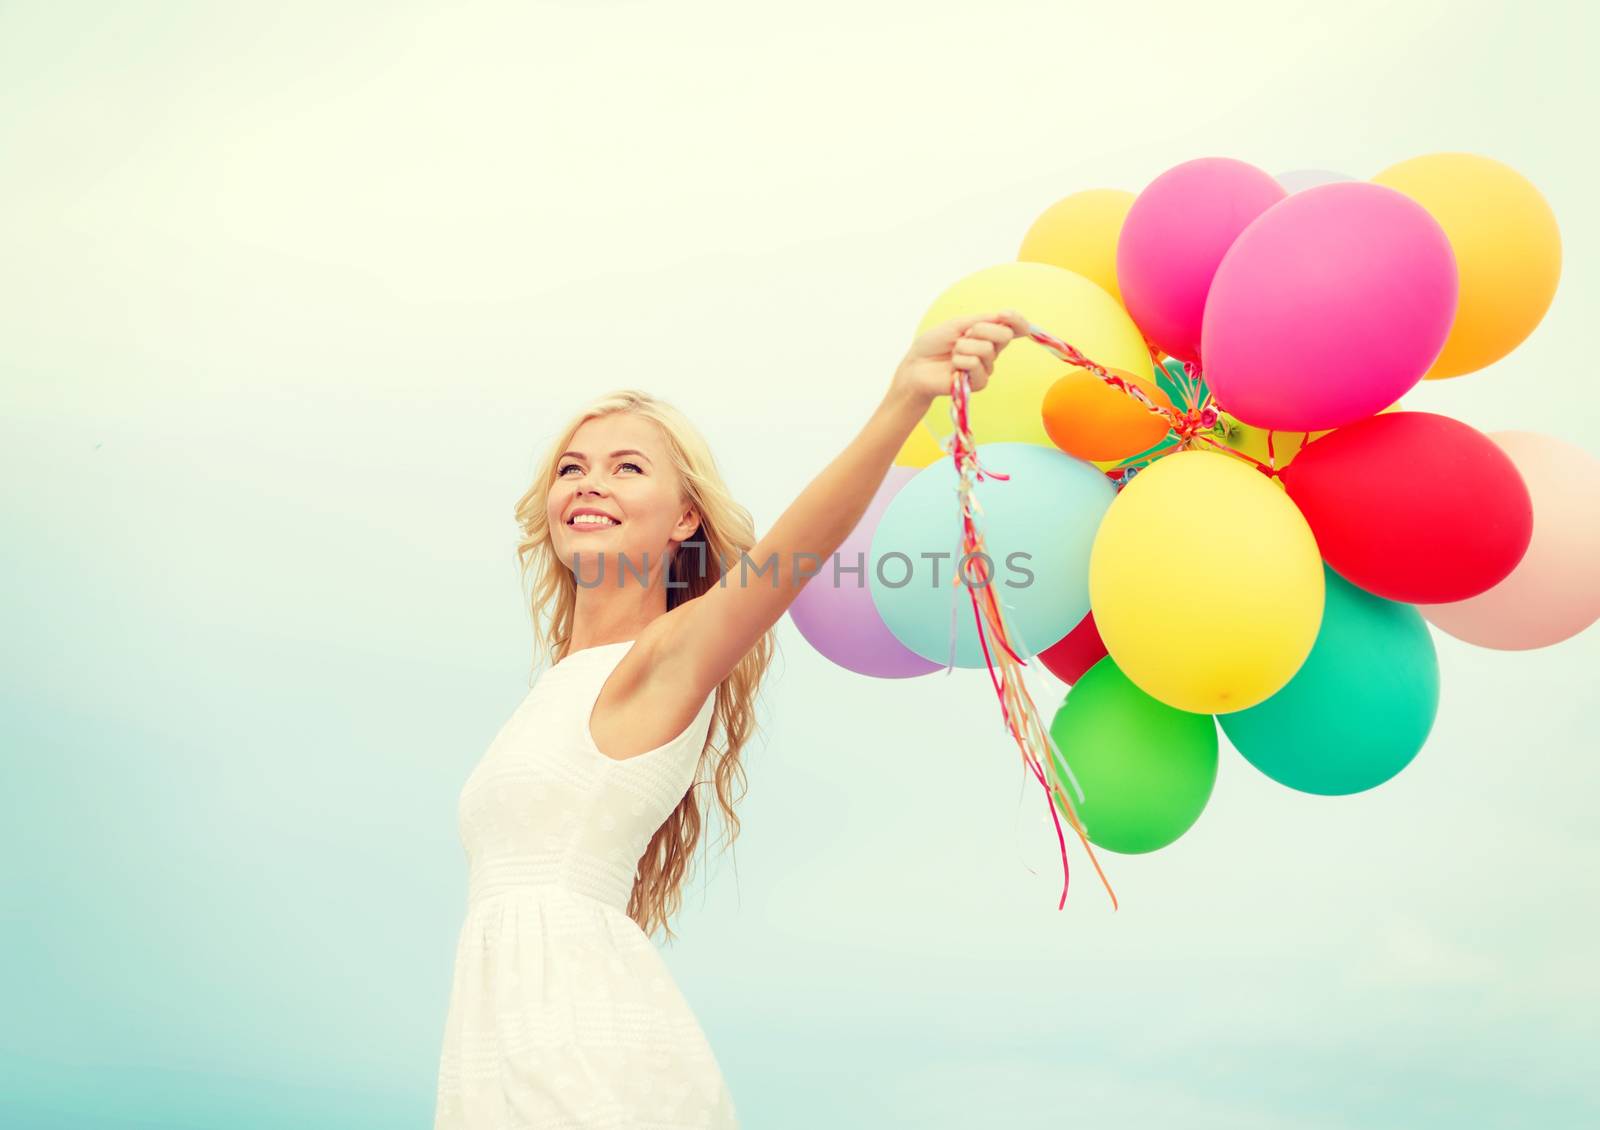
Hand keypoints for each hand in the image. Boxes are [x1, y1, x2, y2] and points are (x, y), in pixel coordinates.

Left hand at [890, 309, 1029, 404]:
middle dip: (981, 330)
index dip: (1016, 320)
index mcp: (988, 335)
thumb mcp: (957, 324)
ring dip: (964, 347)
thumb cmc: (934, 344)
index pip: (1014, 328)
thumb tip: (1003, 316)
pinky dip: (960, 361)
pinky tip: (953, 367)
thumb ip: (981, 320)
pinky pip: (976, 364)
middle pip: (1004, 336)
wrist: (916, 365)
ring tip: (953, 353)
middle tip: (963, 335)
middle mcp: (991, 351)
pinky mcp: (979, 383)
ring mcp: (986, 368)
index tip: (1004, 315)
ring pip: (987, 350)